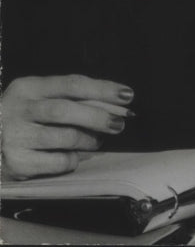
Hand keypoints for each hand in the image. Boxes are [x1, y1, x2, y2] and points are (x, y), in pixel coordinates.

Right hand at [0, 75, 134, 180]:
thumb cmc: (19, 118)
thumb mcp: (36, 98)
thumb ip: (68, 98)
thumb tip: (115, 105)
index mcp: (27, 87)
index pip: (72, 84)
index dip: (103, 89)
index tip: (127, 95)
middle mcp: (17, 110)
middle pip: (68, 110)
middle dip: (99, 116)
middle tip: (119, 123)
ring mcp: (14, 137)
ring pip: (65, 137)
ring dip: (89, 139)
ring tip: (97, 140)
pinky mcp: (15, 163)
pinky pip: (56, 162)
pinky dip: (72, 159)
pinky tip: (75, 157)